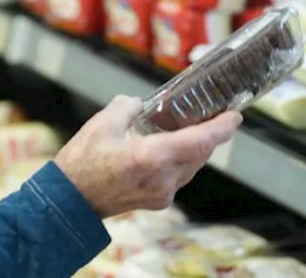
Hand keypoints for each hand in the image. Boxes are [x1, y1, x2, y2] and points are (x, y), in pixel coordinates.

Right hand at [53, 95, 241, 217]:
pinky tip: (170, 149)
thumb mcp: (103, 123)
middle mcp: (164, 178)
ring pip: (191, 167)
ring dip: (196, 149)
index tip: (236, 116)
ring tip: (193, 130)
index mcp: (153, 156)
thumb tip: (139, 104)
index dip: (222, 128)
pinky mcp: (157, 201)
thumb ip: (127, 106)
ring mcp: (162, 193)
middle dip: (210, 135)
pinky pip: (178, 177)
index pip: (201, 140)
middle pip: (200, 154)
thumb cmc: (83, 162)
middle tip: (214, 115)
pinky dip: (180, 161)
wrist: (70, 201)